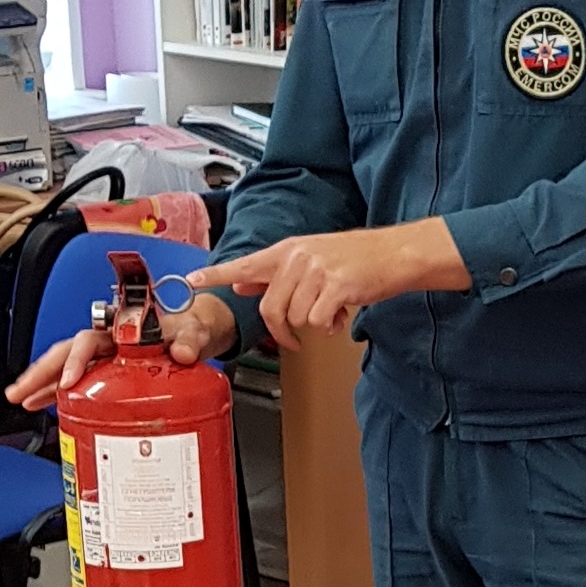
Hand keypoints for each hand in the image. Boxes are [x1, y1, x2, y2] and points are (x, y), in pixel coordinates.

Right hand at [4, 290, 236, 411]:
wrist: (195, 332)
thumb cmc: (188, 328)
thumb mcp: (192, 331)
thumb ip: (189, 340)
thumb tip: (183, 352)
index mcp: (122, 329)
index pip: (88, 340)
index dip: (76, 360)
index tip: (68, 381)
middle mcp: (108, 340)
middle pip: (66, 353)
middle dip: (41, 373)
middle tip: (21, 391)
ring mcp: (105, 356)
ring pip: (66, 366)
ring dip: (42, 383)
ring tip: (21, 399)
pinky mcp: (107, 370)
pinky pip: (77, 379)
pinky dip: (58, 391)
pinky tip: (43, 403)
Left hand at [194, 221, 462, 345]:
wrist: (395, 253)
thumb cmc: (356, 258)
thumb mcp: (310, 258)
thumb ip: (275, 271)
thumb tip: (243, 280)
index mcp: (288, 250)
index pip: (244, 263)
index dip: (216, 275)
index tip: (190, 281)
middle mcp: (298, 257)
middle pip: (271, 307)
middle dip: (284, 330)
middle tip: (296, 336)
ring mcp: (317, 271)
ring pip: (296, 318)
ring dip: (313, 324)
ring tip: (331, 312)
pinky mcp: (336, 286)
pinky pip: (319, 322)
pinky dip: (330, 326)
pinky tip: (342, 315)